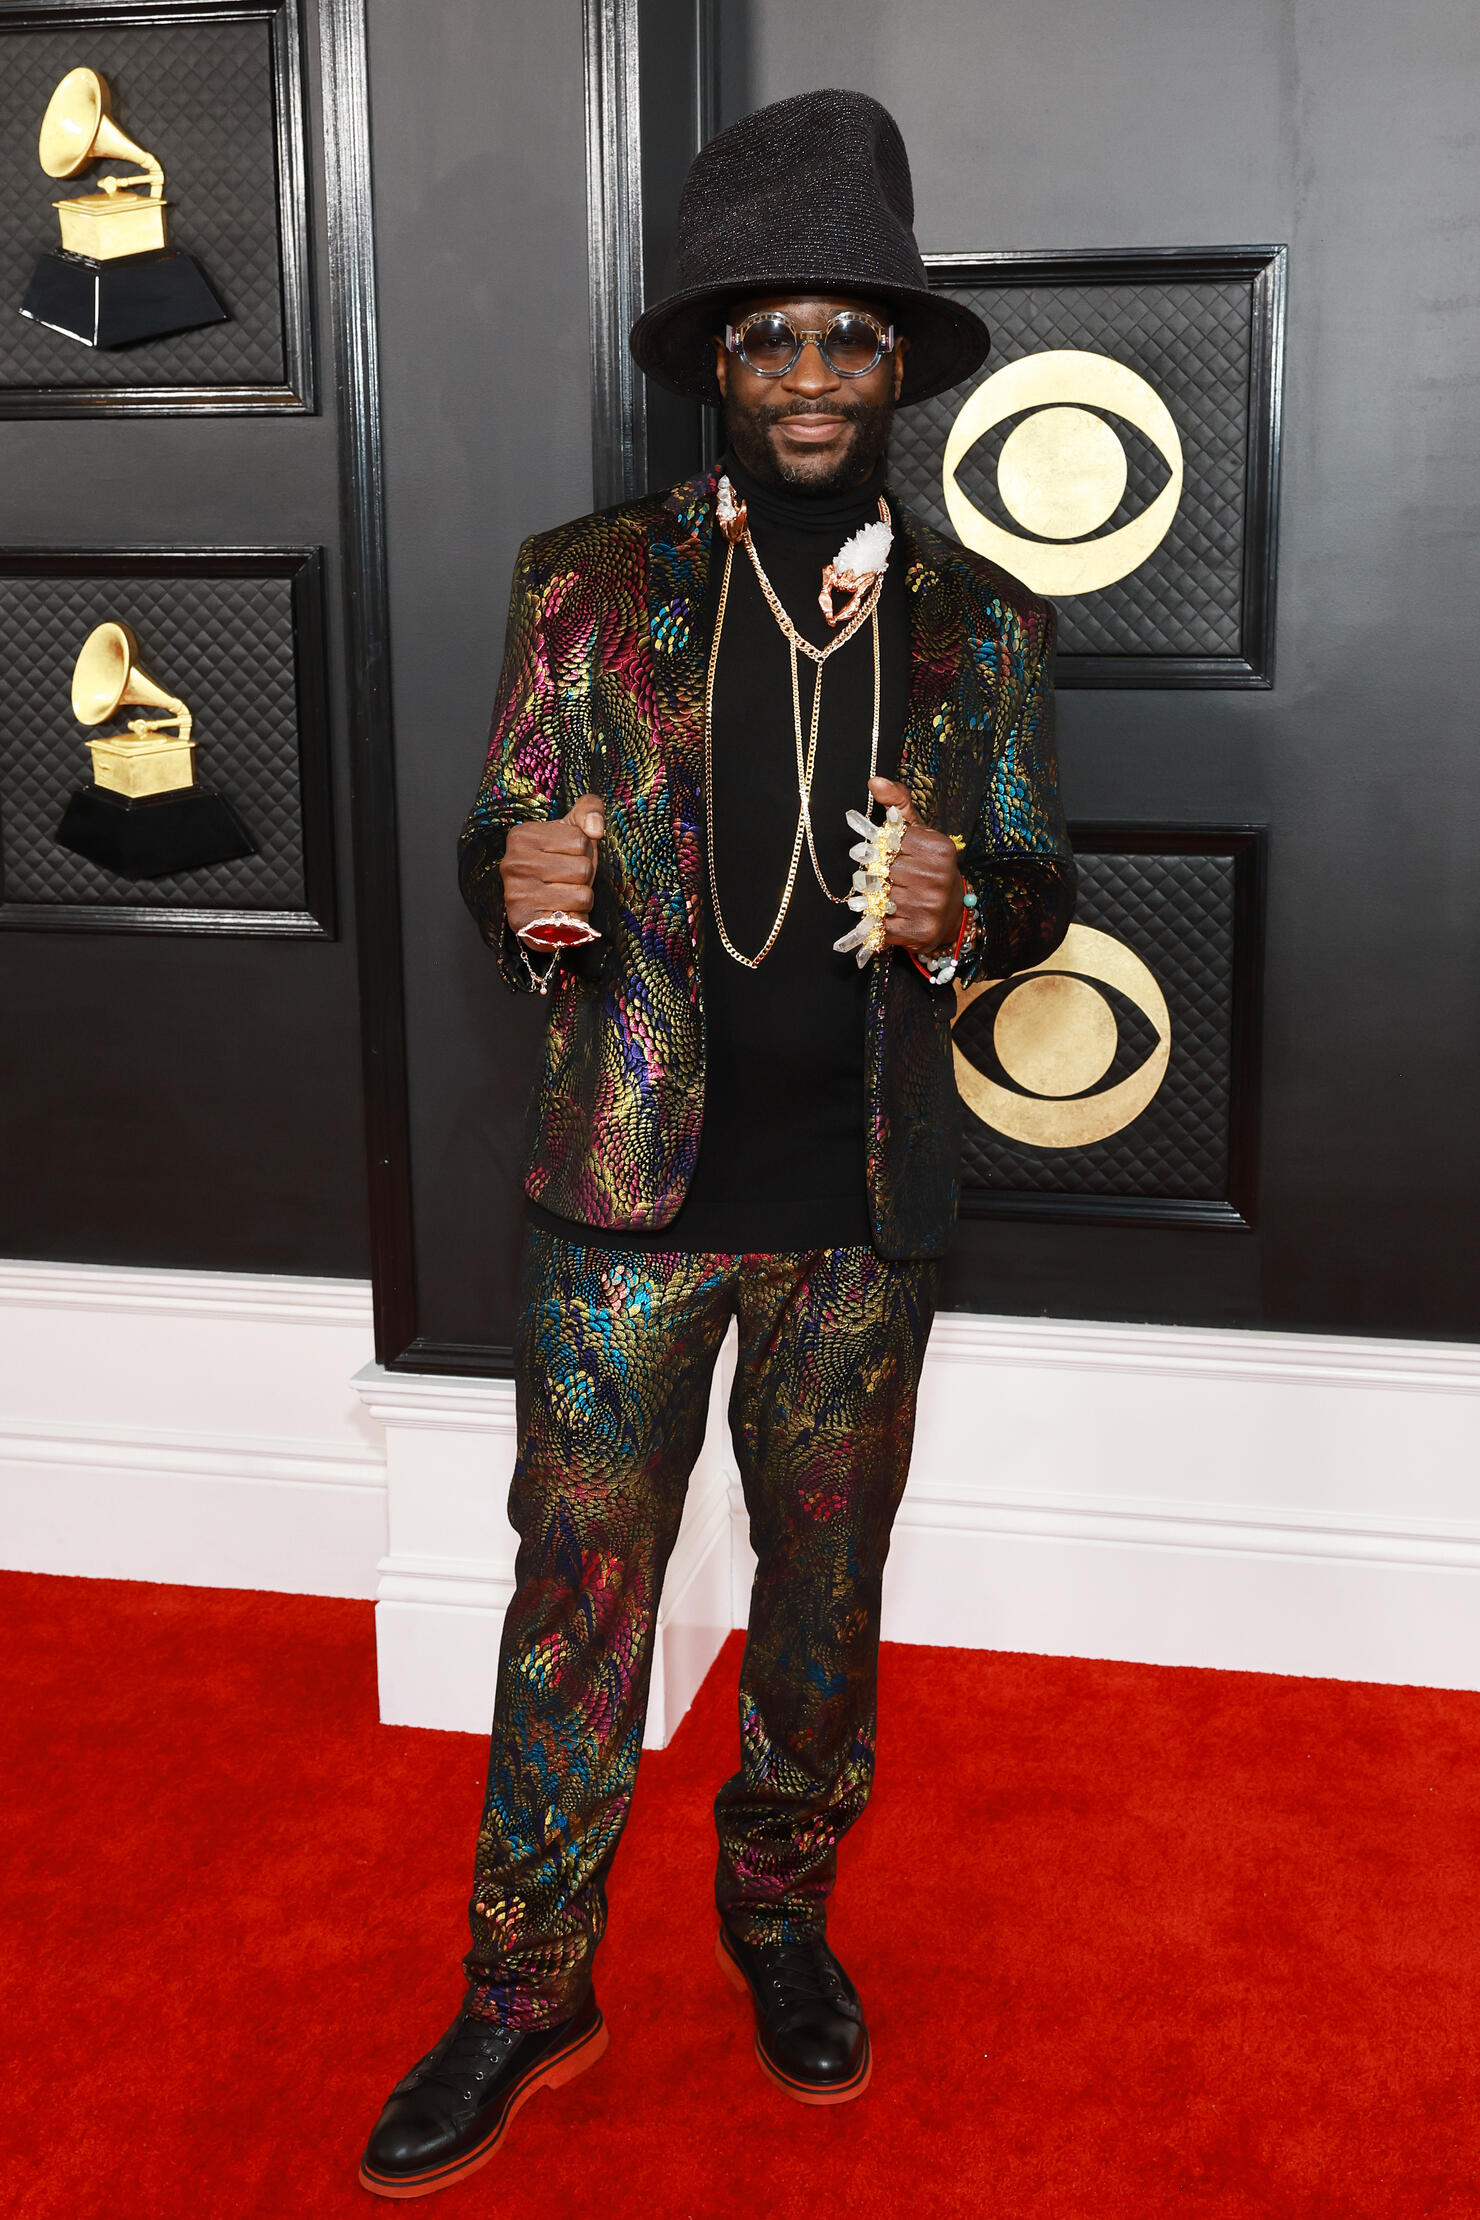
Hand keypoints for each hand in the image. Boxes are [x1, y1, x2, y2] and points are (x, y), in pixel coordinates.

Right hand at [499, 793, 603, 935]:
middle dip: (583, 877)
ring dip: (581, 898)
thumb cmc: (560, 863)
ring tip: (564, 896)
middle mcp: (514, 863)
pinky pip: (574, 919)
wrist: (540, 907)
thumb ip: (589, 809)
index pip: (580, 840)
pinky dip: (576, 918)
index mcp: (522, 835)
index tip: (565, 856)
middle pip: (582, 868)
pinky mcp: (525, 922)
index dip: (582, 852)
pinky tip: (561, 913)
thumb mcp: (573, 829)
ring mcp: (517, 893)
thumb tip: (595, 829)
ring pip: (582, 894)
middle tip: (566, 880)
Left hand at [866, 776, 963, 953]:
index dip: (878, 848)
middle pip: (882, 871)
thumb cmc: (929, 866)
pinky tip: (882, 915)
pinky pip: (880, 924)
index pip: (890, 843)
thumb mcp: (918, 831)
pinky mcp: (920, 931)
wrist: (951, 912)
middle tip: (877, 877)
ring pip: (878, 898)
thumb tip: (874, 781)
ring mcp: (930, 906)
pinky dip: (873, 921)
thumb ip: (897, 804)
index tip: (876, 852)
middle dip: (874, 874)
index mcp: (939, 848)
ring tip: (879, 896)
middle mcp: (938, 877)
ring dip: (871, 898)